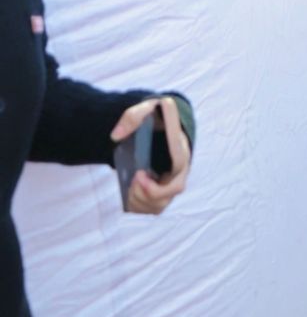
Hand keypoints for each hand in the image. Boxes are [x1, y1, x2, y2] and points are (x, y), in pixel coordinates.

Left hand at [112, 96, 189, 214]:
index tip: (139, 172)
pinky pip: (155, 207)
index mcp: (179, 147)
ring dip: (142, 201)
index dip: (161, 177)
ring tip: (130, 187)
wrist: (160, 125)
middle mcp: (180, 167)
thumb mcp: (146, 109)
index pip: (180, 165)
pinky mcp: (164, 190)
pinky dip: (140, 206)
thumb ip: (132, 117)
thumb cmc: (156, 118)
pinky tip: (131, 194)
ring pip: (162, 203)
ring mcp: (173, 180)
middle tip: (133, 180)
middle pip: (173, 190)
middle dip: (149, 192)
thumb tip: (115, 136)